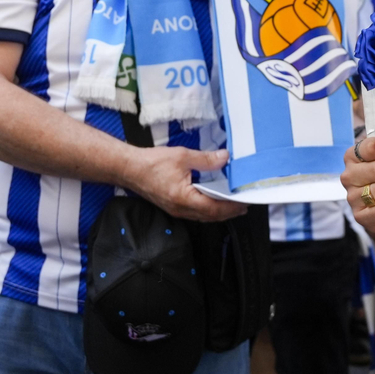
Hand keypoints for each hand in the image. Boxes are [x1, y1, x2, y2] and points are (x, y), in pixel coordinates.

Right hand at [121, 146, 246, 221]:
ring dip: (219, 212)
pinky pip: (195, 213)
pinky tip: (213, 202)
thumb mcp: (182, 156)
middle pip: (211, 216)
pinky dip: (207, 210)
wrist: (129, 169)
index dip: (232, 207)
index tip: (245, 202)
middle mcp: (181, 209)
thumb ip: (206, 159)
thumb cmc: (151, 163)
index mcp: (184, 198)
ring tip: (232, 205)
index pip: (215, 208)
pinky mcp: (172, 207)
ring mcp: (176, 210)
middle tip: (244, 205)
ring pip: (203, 217)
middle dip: (229, 212)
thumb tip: (225, 158)